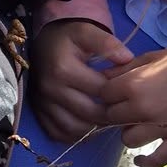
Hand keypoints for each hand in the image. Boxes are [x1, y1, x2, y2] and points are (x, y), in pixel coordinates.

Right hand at [29, 19, 131, 143]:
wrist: (41, 41)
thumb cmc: (67, 37)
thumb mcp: (85, 31)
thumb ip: (107, 43)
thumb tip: (127, 59)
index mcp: (63, 69)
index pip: (101, 91)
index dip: (118, 94)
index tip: (128, 92)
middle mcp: (50, 89)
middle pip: (90, 113)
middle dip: (110, 114)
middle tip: (122, 110)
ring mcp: (42, 103)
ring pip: (74, 128)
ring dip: (93, 128)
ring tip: (105, 119)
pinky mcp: (38, 112)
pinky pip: (58, 133)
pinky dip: (74, 135)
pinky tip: (87, 125)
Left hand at [97, 47, 166, 166]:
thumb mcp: (152, 57)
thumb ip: (123, 69)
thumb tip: (99, 77)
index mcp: (133, 84)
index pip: (103, 95)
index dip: (109, 94)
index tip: (117, 93)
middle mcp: (142, 108)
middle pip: (112, 118)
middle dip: (118, 113)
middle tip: (130, 108)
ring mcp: (161, 127)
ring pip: (128, 139)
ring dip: (131, 133)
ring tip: (141, 125)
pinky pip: (155, 160)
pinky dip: (145, 162)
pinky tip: (141, 159)